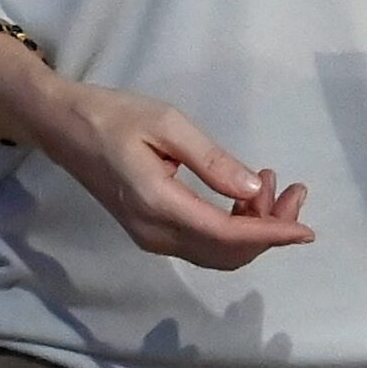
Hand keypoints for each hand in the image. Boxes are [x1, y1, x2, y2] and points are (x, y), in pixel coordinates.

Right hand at [40, 83, 314, 269]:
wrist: (61, 125)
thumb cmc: (112, 115)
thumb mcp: (166, 123)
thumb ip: (210, 159)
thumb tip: (252, 188)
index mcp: (158, 205)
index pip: (227, 235)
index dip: (271, 234)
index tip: (305, 229)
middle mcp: (155, 233)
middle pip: (226, 252)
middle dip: (268, 230)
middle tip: (292, 190)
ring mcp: (150, 237)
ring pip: (216, 252)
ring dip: (252, 229)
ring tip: (269, 184)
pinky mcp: (149, 231)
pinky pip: (202, 243)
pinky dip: (232, 227)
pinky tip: (242, 194)